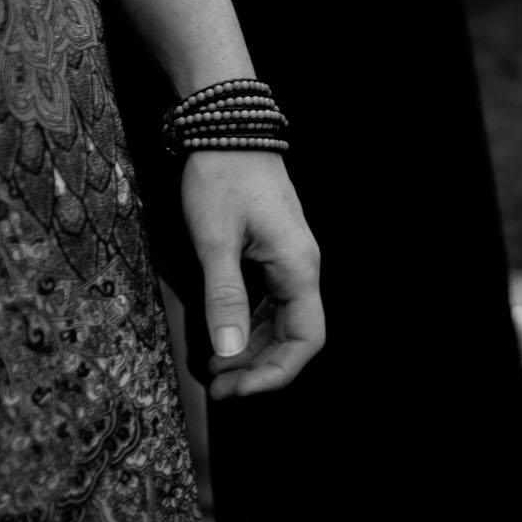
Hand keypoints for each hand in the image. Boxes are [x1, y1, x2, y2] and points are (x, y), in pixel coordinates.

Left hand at [180, 149, 324, 398]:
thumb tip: (227, 353)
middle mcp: (301, 268)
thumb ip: (223, 297)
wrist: (229, 131)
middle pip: (295, 336)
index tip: (236, 390)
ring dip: (252, 351)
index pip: (306, 339)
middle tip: (217, 387)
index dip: (275, 373)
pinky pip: (270, 303)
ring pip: (282, 322)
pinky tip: (222, 336)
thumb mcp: (215, 240)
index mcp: (297, 268)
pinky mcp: (273, 254)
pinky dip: (248, 327)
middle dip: (259, 368)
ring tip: (215, 368)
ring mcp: (288, 261)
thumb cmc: (223, 179)